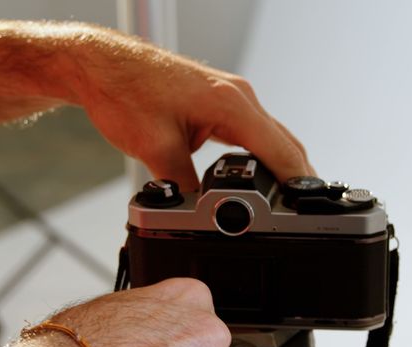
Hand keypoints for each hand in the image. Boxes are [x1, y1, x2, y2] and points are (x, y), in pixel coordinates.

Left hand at [72, 28, 313, 191]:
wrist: (101, 64)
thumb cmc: (124, 90)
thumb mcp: (155, 149)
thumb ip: (184, 186)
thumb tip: (199, 216)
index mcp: (231, 103)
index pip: (281, 150)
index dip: (298, 185)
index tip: (310, 211)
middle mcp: (238, 96)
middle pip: (286, 144)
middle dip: (298, 179)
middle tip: (304, 215)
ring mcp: (231, 97)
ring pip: (272, 137)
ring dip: (282, 166)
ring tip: (287, 202)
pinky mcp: (219, 103)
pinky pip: (254, 132)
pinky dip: (263, 155)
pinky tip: (259, 175)